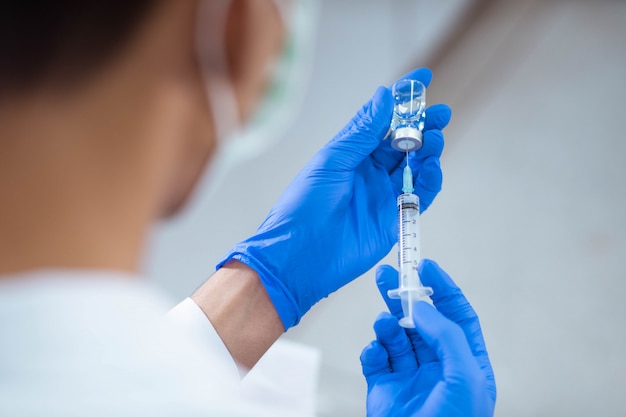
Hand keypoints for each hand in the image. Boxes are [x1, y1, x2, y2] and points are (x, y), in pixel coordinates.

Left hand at [218, 68, 450, 328]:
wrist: (299, 255)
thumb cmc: (304, 206)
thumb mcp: (333, 161)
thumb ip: (362, 132)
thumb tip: (384, 97)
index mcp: (350, 154)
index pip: (381, 121)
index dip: (402, 100)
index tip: (422, 79)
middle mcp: (368, 171)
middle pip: (404, 142)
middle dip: (423, 125)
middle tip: (440, 113)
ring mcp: (382, 194)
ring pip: (415, 166)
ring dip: (428, 150)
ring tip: (435, 138)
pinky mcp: (394, 219)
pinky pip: (420, 196)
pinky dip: (430, 181)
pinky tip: (432, 168)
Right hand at [360, 261, 495, 416]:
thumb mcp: (464, 376)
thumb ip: (445, 335)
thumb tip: (423, 307)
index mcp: (465, 363)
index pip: (455, 316)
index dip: (442, 289)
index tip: (426, 265)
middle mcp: (437, 366)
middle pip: (421, 320)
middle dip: (405, 296)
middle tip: (388, 273)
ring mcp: (409, 376)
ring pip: (396, 336)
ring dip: (387, 323)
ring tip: (384, 321)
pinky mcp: (384, 387)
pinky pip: (375, 358)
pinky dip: (372, 349)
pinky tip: (375, 350)